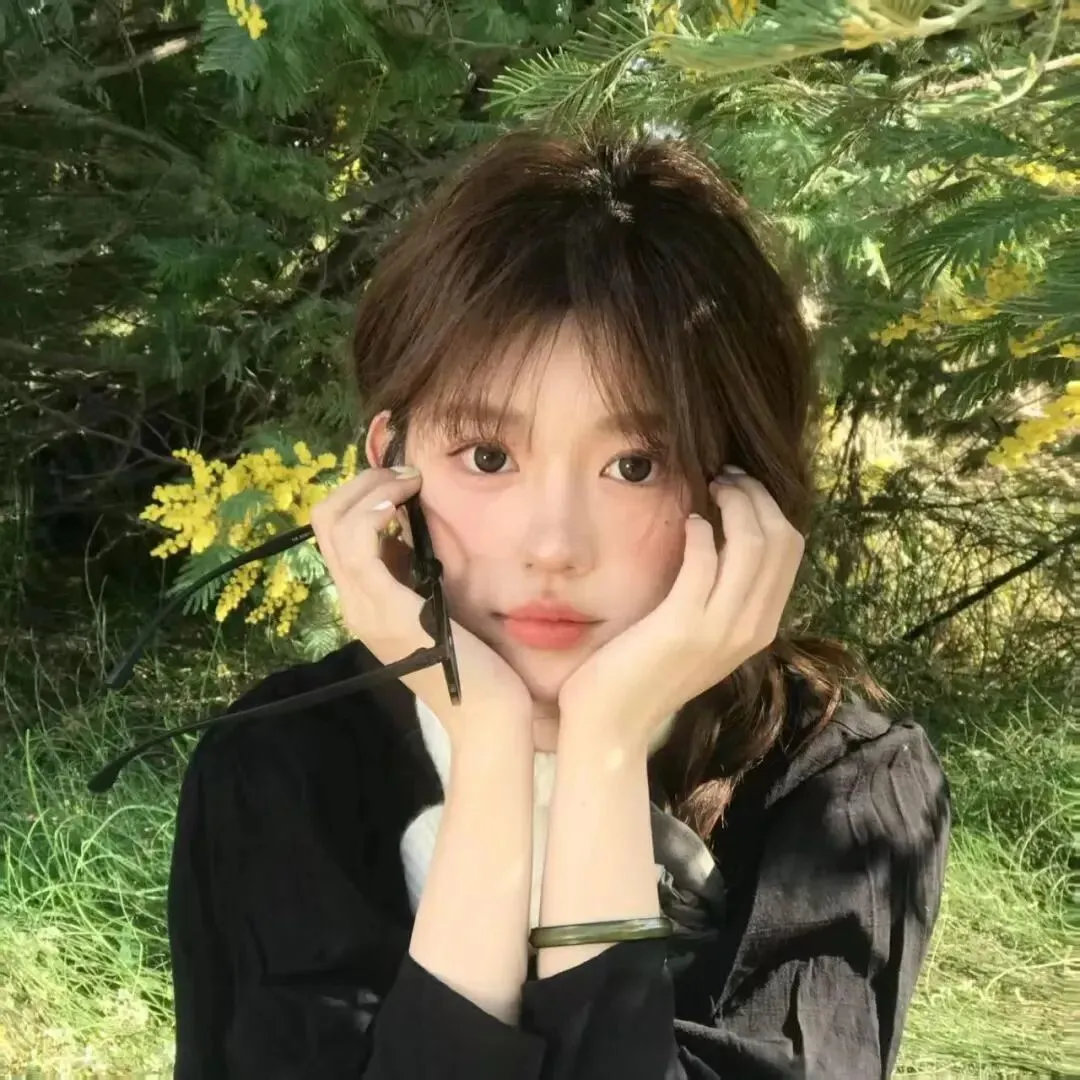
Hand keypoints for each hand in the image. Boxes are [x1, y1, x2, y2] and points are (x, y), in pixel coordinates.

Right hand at [310, 467, 532, 743]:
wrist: (486, 711)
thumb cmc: (474, 661)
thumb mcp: (437, 602)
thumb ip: (416, 572)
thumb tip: (410, 526)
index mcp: (364, 600)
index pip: (335, 531)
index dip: (362, 494)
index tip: (405, 483)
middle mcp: (354, 602)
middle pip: (325, 520)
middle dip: (363, 482)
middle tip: (407, 476)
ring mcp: (364, 607)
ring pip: (334, 524)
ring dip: (371, 488)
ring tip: (409, 482)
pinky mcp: (385, 609)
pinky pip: (358, 544)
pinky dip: (375, 511)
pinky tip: (404, 502)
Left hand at [557, 468, 804, 755]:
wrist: (614, 722)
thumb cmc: (646, 671)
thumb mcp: (699, 634)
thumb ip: (720, 596)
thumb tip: (723, 540)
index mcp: (760, 627)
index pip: (790, 550)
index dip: (769, 508)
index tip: (739, 487)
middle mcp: (752, 628)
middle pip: (781, 540)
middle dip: (756, 497)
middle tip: (725, 478)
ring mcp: (722, 629)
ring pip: (753, 543)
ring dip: (733, 503)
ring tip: (709, 488)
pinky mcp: (684, 625)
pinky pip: (706, 560)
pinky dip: (700, 532)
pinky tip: (686, 523)